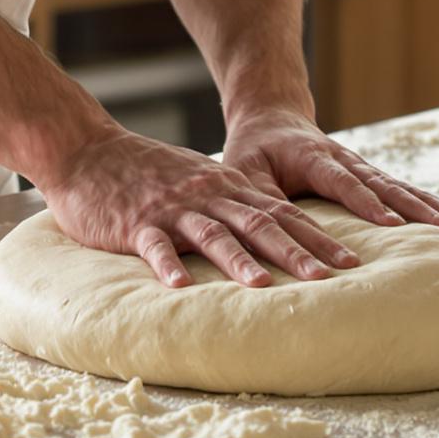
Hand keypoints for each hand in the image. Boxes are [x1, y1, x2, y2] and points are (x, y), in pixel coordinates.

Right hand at [36, 126, 365, 288]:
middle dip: (297, 252)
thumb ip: (231, 204)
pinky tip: (181, 288)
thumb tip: (273, 233)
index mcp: (225, 189)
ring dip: (240, 261)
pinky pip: (153, 245)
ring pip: (212, 234)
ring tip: (265, 288)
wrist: (86, 149)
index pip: (281, 213)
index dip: (318, 237)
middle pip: (259, 223)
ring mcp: (171, 209)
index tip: (352, 262)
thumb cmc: (143, 174)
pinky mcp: (134, 223)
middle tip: (330, 278)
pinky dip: (167, 266)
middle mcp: (206, 196)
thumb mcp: (197, 182)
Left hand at [222, 105, 438, 232]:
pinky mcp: (372, 179)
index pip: (344, 181)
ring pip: (404, 188)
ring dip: (437, 208)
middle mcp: (347, 160)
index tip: (392, 224)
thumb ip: (259, 200)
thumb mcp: (243, 171)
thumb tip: (270, 234)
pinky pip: (407, 192)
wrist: (273, 119)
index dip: (367, 202)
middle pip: (388, 185)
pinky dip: (436, 205)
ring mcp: (364, 168)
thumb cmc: (254, 151)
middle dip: (420, 208)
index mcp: (315, 157)